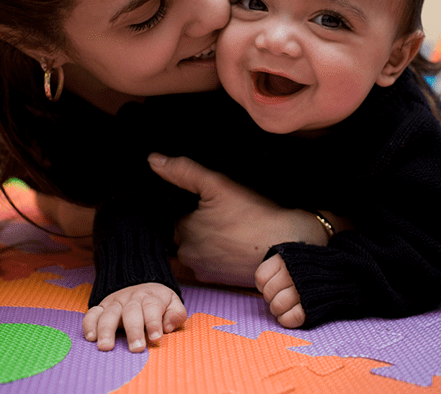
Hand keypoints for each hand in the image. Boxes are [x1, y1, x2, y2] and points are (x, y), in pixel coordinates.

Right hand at [82, 283, 185, 351]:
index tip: (156, 338)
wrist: (140, 283)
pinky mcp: (102, 307)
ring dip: (106, 330)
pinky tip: (91, 338)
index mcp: (150, 298)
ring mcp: (115, 303)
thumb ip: (176, 314)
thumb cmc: (158, 302)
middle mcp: (131, 299)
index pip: (151, 308)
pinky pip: (92, 313)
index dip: (153, 322)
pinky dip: (89, 324)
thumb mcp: (173, 303)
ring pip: (109, 313)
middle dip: (133, 330)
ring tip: (106, 346)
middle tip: (136, 348)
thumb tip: (168, 326)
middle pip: (131, 312)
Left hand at [148, 153, 323, 287]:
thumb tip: (153, 160)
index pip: (175, 214)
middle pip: (185, 232)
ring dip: (209, 238)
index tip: (209, 200)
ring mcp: (205, 270)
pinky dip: (221, 252)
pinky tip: (237, 241)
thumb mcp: (218, 184)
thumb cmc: (254, 215)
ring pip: (199, 247)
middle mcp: (188, 255)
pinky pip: (213, 262)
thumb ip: (184, 171)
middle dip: (199, 222)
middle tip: (223, 211)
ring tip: (231, 225)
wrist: (287, 246)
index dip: (191, 204)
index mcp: (182, 231)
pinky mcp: (222, 280)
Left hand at [255, 254, 305, 327]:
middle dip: (271, 299)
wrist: (343, 271)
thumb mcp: (293, 255)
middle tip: (279, 298)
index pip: (260, 278)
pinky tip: (288, 316)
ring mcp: (300, 290)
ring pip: (277, 306)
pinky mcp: (310, 307)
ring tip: (284, 307)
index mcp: (284, 259)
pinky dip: (286, 320)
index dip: (263, 285)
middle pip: (268, 293)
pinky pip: (290, 318)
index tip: (270, 286)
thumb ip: (277, 265)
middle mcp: (291, 273)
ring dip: (277, 310)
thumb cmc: (312, 265)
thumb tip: (262, 285)